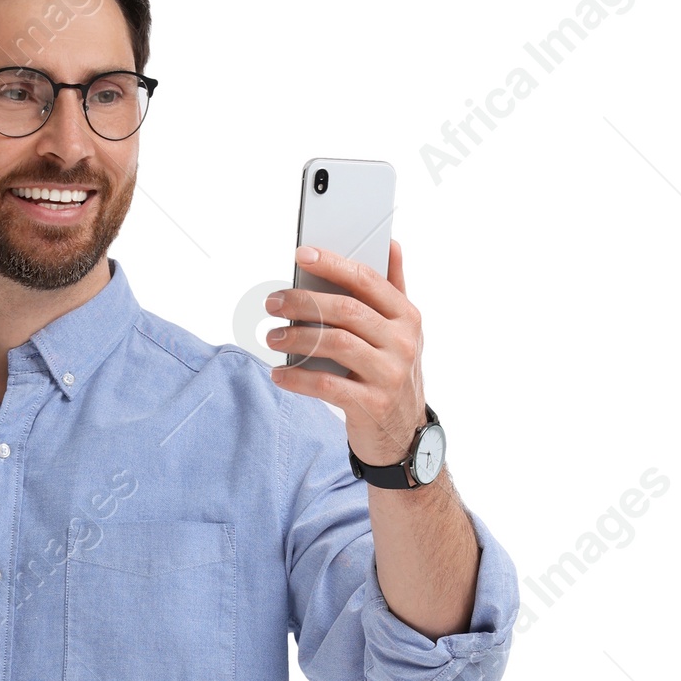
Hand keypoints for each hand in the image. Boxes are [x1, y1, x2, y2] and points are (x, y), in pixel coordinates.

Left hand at [264, 240, 426, 469]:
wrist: (403, 436)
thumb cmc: (393, 375)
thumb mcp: (402, 332)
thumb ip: (394, 289)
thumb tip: (392, 244)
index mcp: (407, 317)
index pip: (367, 280)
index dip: (333, 264)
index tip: (301, 255)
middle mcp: (402, 342)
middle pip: (346, 310)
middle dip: (304, 302)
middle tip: (273, 302)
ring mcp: (389, 374)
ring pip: (335, 343)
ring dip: (297, 337)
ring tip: (273, 336)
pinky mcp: (372, 405)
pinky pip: (327, 385)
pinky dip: (298, 378)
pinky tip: (279, 373)